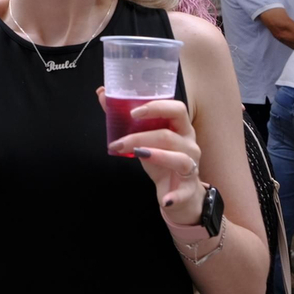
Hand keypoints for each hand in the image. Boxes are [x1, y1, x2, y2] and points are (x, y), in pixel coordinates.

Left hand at [101, 88, 204, 226]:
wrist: (178, 193)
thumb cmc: (161, 160)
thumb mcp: (144, 139)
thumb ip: (126, 119)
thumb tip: (102, 94)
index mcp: (181, 128)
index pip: (176, 109)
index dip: (156, 107)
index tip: (133, 112)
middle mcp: (189, 144)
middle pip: (170, 135)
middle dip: (143, 135)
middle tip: (121, 141)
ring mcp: (191, 166)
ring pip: (178, 158)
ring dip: (155, 156)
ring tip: (136, 156)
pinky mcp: (189, 188)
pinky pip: (184, 191)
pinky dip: (175, 196)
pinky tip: (165, 200)